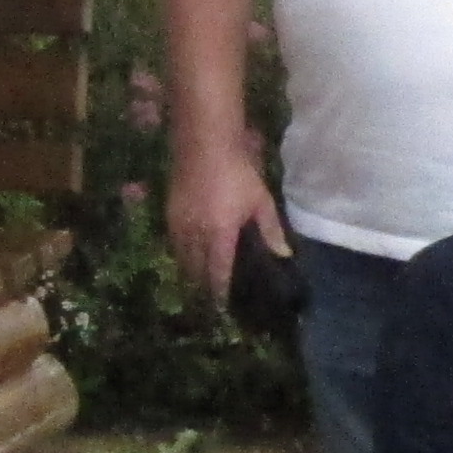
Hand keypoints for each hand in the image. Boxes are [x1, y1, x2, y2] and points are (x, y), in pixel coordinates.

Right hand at [165, 138, 286, 299]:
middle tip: (208, 301)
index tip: (221, 308)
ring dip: (189, 273)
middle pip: (195, 269)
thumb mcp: (261, 201)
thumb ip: (271, 230)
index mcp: (219, 234)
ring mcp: (178, 224)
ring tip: (196, 286)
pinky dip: (180, 255)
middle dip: (201, 286)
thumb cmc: (238, 172)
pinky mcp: (168, 213)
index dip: (219, 291)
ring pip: (181, 258)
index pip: (218, 271)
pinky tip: (185, 258)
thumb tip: (284, 254)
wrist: (204, 144)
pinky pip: (173, 243)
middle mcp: (195, 234)